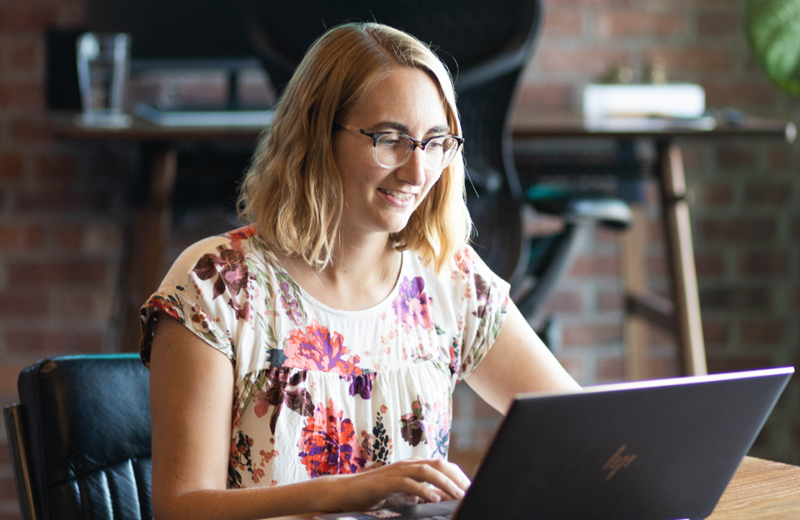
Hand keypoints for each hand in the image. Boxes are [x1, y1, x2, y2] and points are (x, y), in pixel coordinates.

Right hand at [318, 457, 470, 511]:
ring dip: (445, 483)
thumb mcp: (405, 494)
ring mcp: (397, 471)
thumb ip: (423, 494)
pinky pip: (408, 483)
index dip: (460, 476)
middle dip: (457, 478)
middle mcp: (408, 464)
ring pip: (427, 471)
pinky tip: (433, 499)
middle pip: (439, 464)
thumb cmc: (377, 493)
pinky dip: (423, 491)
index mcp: (415, 465)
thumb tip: (444, 499)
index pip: (444, 465)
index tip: (472, 490)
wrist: (347, 492)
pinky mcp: (386, 482)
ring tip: (458, 495)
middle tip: (470, 493)